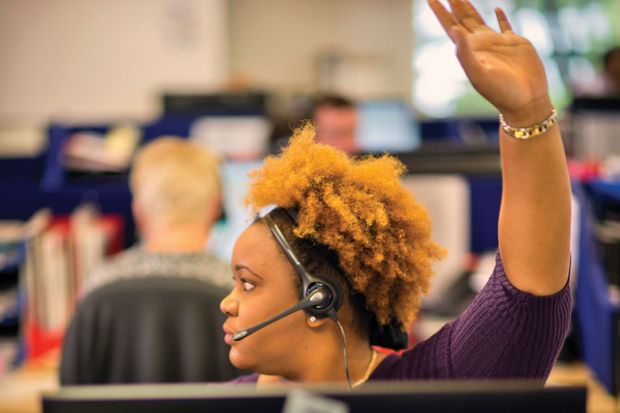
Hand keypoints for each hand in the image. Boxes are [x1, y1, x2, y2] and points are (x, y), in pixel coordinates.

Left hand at [428, 0, 552, 125]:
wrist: (526, 101)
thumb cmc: (501, 92)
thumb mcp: (479, 74)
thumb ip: (465, 53)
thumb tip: (454, 30)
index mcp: (469, 51)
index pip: (451, 27)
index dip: (440, 13)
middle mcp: (480, 45)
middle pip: (462, 20)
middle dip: (453, 5)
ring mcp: (497, 43)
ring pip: (479, 19)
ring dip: (469, 7)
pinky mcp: (515, 43)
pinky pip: (505, 26)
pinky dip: (501, 17)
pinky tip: (497, 9)